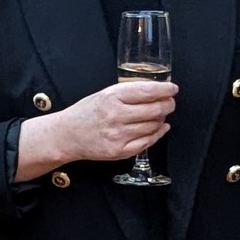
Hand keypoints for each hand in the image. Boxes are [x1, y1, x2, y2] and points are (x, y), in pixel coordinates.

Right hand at [21, 80, 176, 175]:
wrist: (67, 135)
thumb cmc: (86, 113)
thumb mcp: (104, 94)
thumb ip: (128, 92)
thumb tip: (157, 90)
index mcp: (111, 97)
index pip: (147, 91)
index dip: (165, 90)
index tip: (173, 89)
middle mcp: (115, 116)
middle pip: (155, 110)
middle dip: (168, 105)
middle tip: (170, 103)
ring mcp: (118, 135)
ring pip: (154, 126)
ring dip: (161, 119)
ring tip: (158, 115)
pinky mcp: (120, 151)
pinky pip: (148, 142)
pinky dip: (157, 134)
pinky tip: (158, 128)